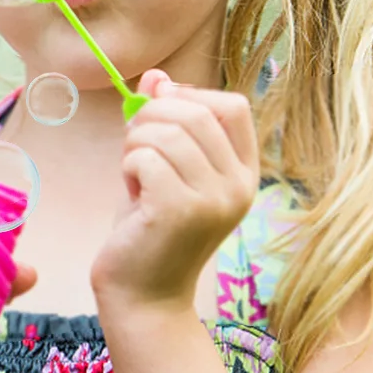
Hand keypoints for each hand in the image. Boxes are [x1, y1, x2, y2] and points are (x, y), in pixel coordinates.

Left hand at [91, 69, 259, 315]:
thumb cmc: (149, 230)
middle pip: (196, 111)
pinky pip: (146, 158)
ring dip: (135, 144)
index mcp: (244, 173)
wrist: (143, 296)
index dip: (189, 96)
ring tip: (133, 175)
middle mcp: (238, 186)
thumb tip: (156, 76)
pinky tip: (132, 193)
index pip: (232, 105)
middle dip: (150, 118)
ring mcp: (214, 199)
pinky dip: (128, 167)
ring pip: (166, 132)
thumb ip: (164, 124)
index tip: (158, 114)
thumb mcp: (162, 169)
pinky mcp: (180, 211)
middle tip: (134, 149)